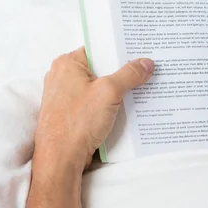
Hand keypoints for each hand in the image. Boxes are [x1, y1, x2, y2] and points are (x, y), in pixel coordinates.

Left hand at [33, 46, 153, 171]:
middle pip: (101, 67)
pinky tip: (128, 106)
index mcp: (68, 63)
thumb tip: (145, 63)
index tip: (141, 51)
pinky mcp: (72, 112)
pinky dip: (111, 103)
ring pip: (100, 86)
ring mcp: (67, 96)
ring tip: (142, 87)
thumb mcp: (109, 92)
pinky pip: (96, 101)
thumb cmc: (78, 122)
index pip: (99, 48)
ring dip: (119, 89)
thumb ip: (129, 74)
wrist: (60, 159)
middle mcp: (63, 76)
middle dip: (123, 71)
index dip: (121, 49)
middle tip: (147, 69)